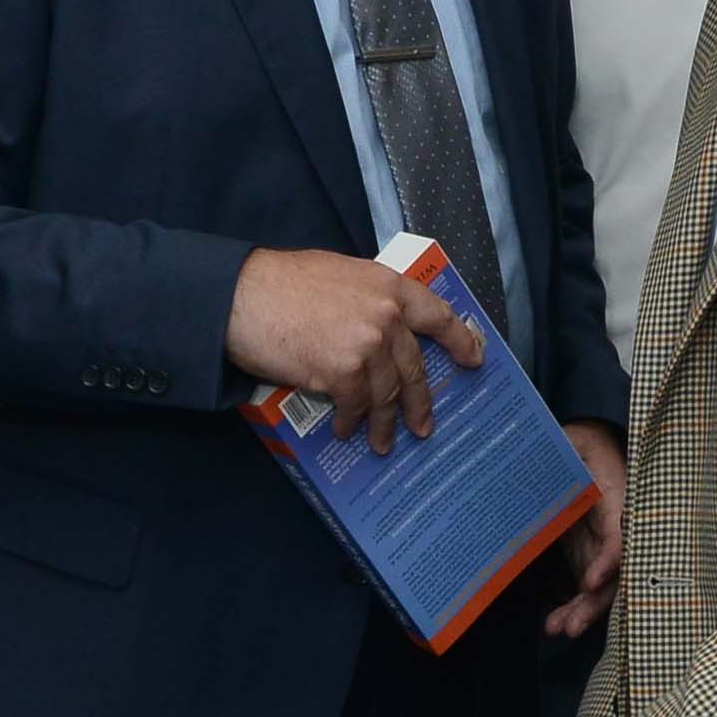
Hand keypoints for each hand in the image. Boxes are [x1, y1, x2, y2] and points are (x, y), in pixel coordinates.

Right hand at [229, 245, 471, 443]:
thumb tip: (381, 330)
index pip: (437, 315)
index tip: (473, 359)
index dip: (460, 340)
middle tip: (423, 426)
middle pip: (413, 368)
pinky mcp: (342, 372)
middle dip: (419, 403)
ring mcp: (366, 345)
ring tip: (381, 442)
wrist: (242, 296)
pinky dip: (351, 421)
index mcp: (389, 286)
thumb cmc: (281, 282)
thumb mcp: (340, 274)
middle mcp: (385, 315)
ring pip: (386, 394)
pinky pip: (355, 405)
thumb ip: (369, 299)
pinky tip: (346, 429)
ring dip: (383, 423)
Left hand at [545, 423, 627, 640]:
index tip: (590, 581)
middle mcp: (617, 528)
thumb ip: (560, 453)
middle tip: (571, 626)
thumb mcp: (570, 441)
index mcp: (618, 497)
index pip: (621, 535)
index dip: (609, 561)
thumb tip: (536, 465)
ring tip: (557, 629)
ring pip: (603, 588)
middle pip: (616, 574)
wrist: (586, 445)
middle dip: (594, 603)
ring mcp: (603, 546)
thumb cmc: (579, 441)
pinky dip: (572, 607)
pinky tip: (554, 624)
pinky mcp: (589, 557)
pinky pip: (586, 589)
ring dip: (582, 612)